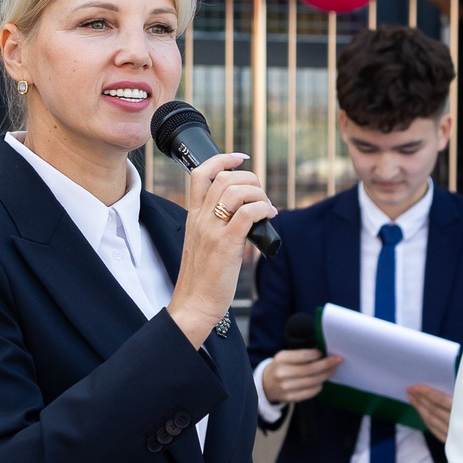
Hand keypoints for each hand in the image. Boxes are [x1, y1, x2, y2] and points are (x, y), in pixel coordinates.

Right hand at [167, 152, 274, 347]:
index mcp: (193, 216)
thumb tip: (247, 216)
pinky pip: (248, 214)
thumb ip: (218, 226)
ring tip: (267, 208)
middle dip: (250, 179)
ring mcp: (212, 230)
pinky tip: (269, 216)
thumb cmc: (203, 278)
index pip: (201, 173)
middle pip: (224, 177)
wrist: (194, 304)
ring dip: (259, 194)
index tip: (241, 158)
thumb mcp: (203, 244)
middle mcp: (200, 218)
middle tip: (261, 196)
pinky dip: (263, 209)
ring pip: (237, 191)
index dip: (223, 159)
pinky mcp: (226, 244)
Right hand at [261, 346, 341, 404]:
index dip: (316, 354)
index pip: (303, 356)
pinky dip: (319, 386)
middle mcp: (282, 373)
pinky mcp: (290, 397)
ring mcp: (285, 387)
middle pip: (310, 370)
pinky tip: (321, 381)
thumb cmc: (281, 366)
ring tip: (333, 370)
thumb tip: (324, 354)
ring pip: (313, 381)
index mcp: (281, 359)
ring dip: (326, 375)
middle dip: (327, 364)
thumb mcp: (285, 356)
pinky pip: (310, 392)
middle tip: (338, 360)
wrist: (267, 384)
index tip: (324, 352)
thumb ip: (301, 355)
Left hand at [406, 383, 452, 440]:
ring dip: (420, 409)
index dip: (427, 392)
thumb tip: (438, 391)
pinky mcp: (452, 443)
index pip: (441, 400)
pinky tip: (421, 413)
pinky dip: (426, 421)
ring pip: (431, 421)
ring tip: (411, 398)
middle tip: (408, 389)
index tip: (415, 386)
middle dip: (419, 398)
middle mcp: (456, 424)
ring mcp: (453, 436)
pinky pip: (435, 431)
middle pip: (433, 410)